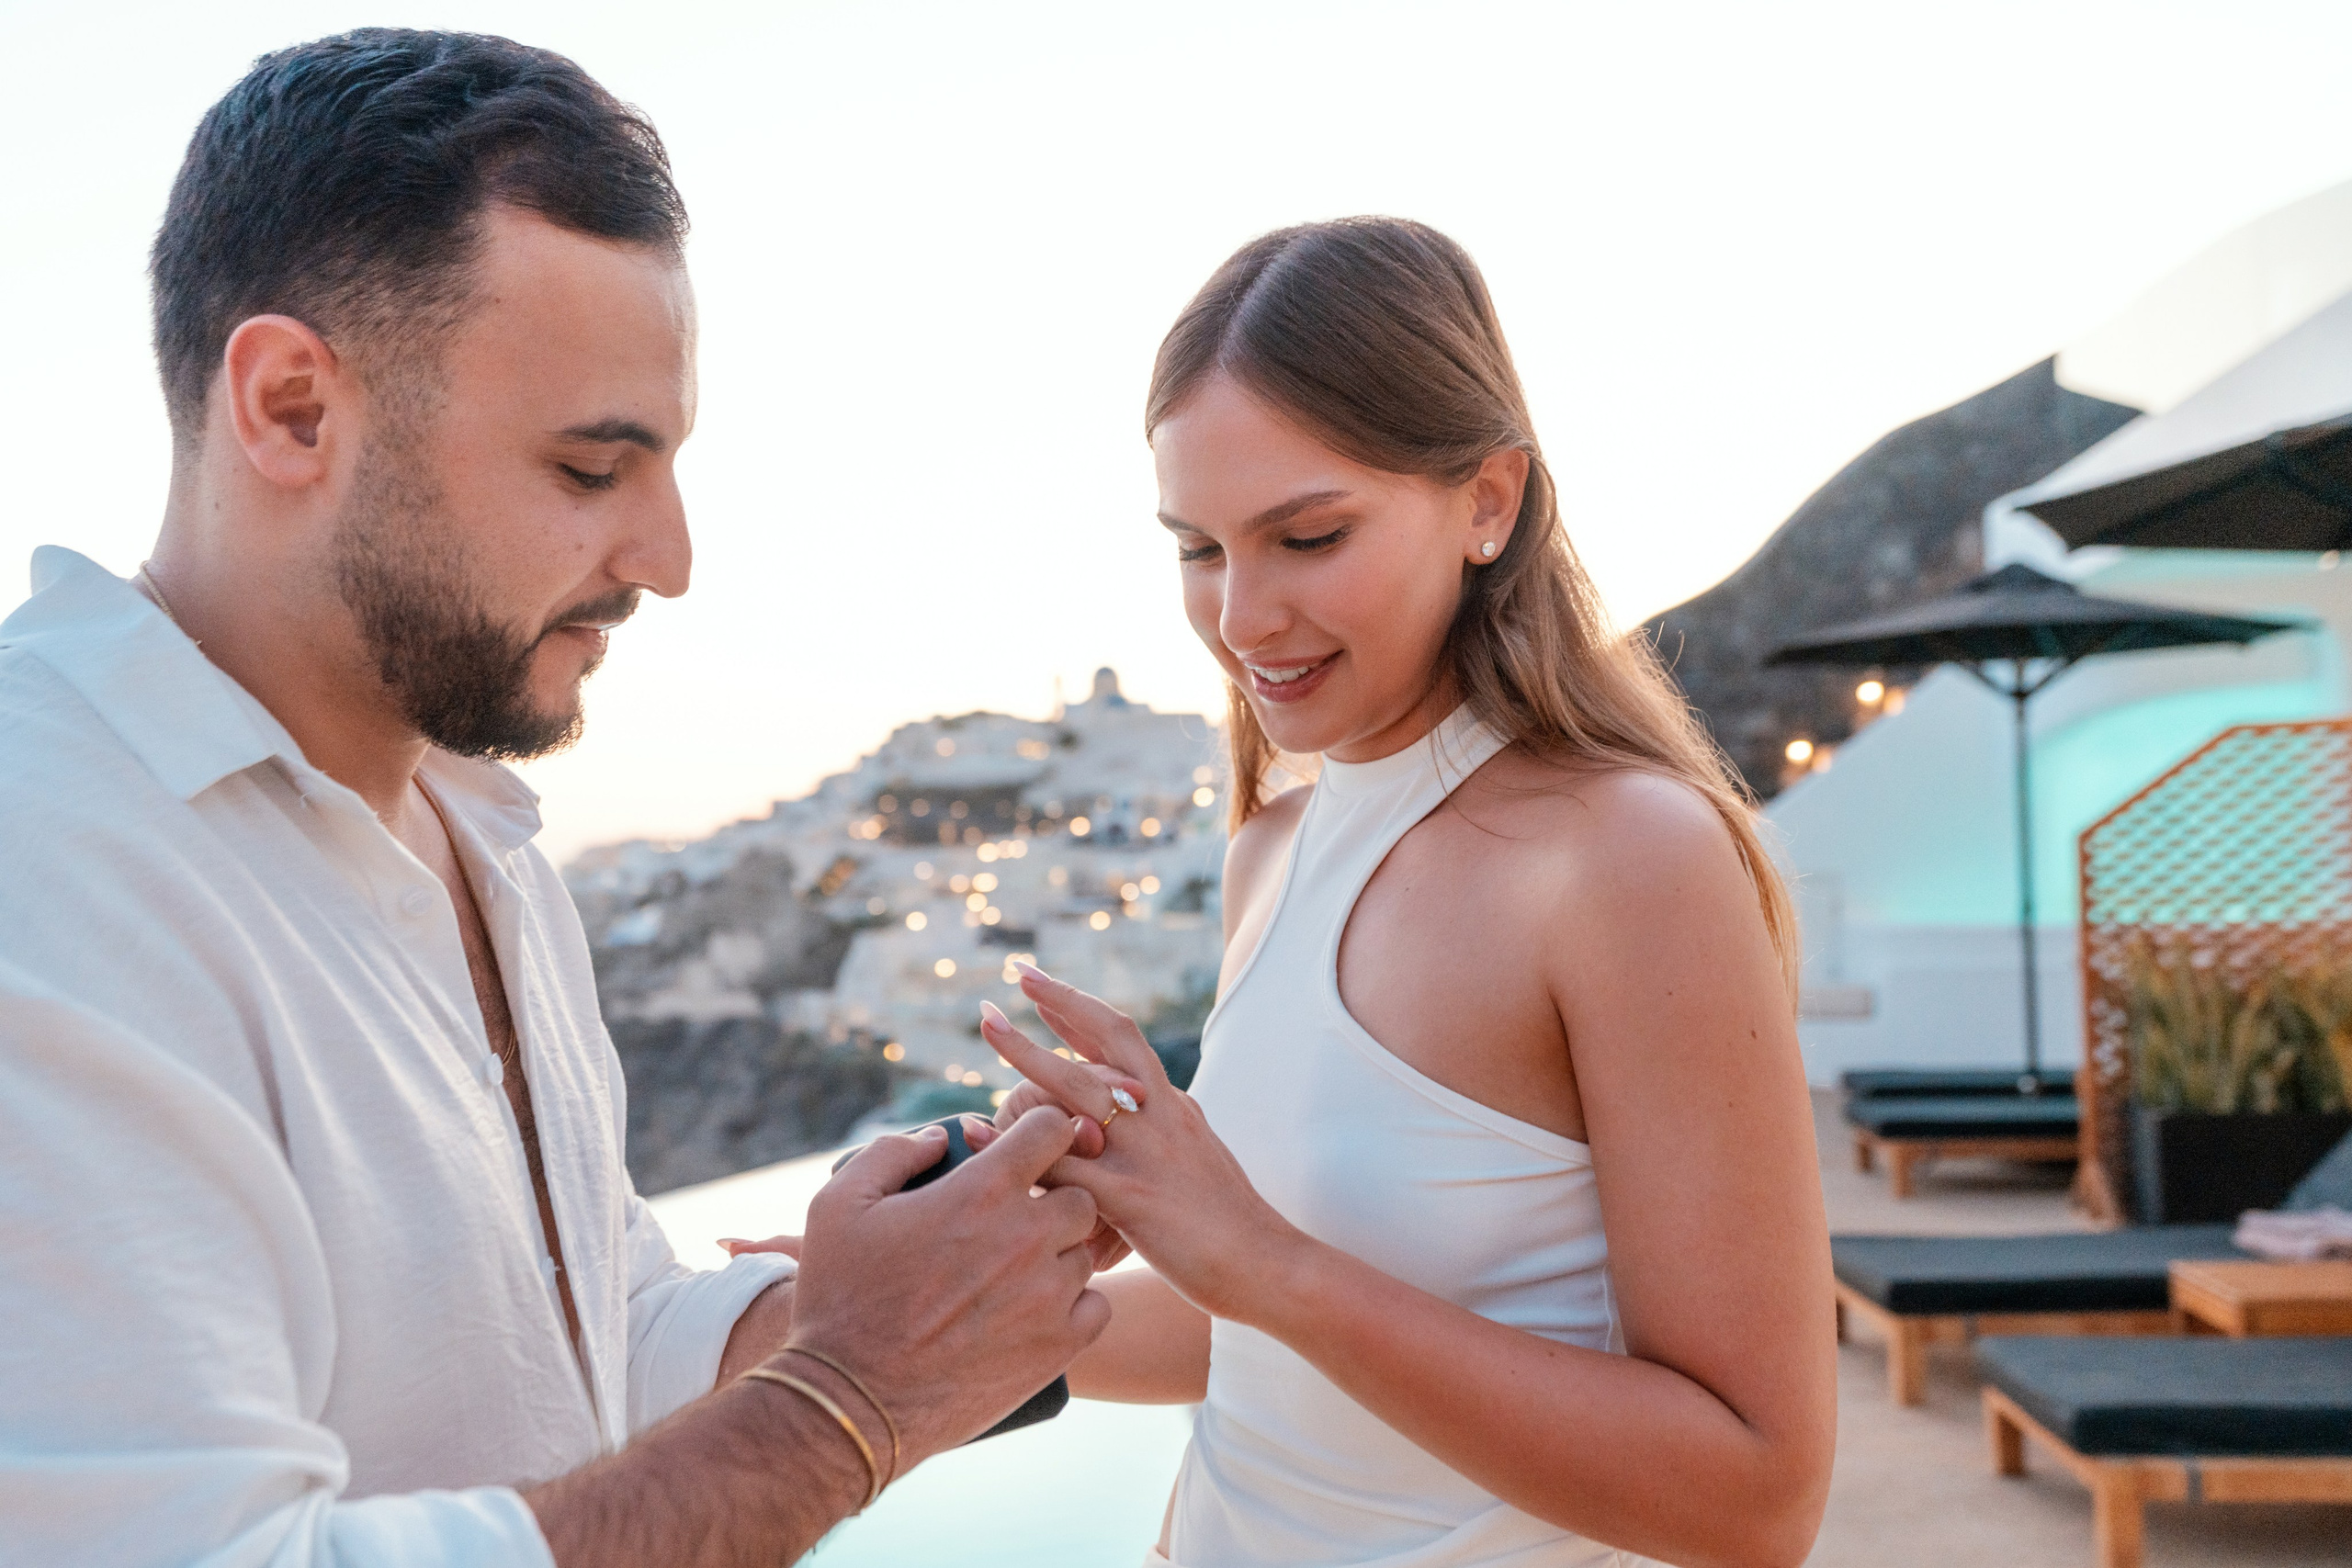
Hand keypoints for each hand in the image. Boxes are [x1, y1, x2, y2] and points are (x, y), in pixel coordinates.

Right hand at [781, 1109, 1109, 1465]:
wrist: (850, 1401)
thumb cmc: (840, 1298)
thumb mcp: (839, 1204)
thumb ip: (893, 1153)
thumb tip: (943, 1138)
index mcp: (981, 1192)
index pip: (1053, 1128)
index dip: (1041, 1134)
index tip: (1025, 1153)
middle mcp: (1026, 1236)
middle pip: (1080, 1195)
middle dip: (1051, 1202)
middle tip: (1012, 1226)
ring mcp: (1048, 1293)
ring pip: (1085, 1252)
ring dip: (1058, 1257)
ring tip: (1012, 1277)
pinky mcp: (1058, 1346)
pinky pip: (1096, 1305)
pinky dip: (1073, 1306)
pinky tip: (1035, 1312)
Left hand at [980, 963, 1303, 1322]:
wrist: (1267, 1264)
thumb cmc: (1229, 1220)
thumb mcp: (1197, 1153)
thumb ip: (1166, 1125)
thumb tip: (1146, 1102)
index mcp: (1172, 1104)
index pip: (1122, 1038)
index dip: (1078, 1005)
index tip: (1038, 984)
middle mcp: (1160, 1115)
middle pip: (1102, 1041)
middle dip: (1055, 1000)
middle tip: (1014, 971)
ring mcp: (1144, 1154)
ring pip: (1076, 1090)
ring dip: (1026, 1053)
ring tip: (988, 1025)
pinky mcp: (1129, 1199)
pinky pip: (1059, 1164)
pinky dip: (1014, 1145)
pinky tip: (976, 1131)